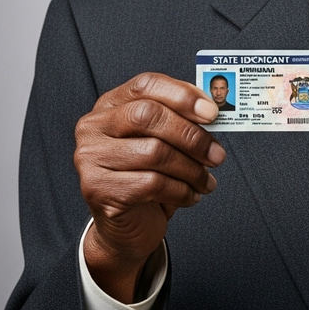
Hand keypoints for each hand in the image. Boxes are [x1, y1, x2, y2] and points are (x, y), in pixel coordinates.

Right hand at [74, 72, 224, 301]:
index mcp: (111, 104)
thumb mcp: (164, 139)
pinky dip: (181, 191)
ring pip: (154, 152)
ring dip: (191, 169)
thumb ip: (181, 119)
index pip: (145, 84)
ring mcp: (91, 158)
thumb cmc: (148, 173)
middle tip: (217, 154)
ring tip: (207, 180)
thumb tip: (213, 110)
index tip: (213, 113)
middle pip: (148, 115)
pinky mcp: (98, 190)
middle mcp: (94, 126)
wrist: (127, 224)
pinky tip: (192, 195)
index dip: (182, 95)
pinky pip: (151, 184)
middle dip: (191, 135)